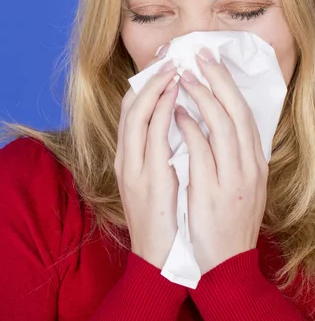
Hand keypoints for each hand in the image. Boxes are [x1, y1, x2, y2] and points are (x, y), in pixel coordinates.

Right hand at [114, 45, 179, 269]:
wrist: (162, 262)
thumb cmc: (167, 221)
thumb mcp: (160, 183)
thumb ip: (164, 154)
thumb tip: (181, 125)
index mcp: (131, 160)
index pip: (133, 111)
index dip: (147, 85)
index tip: (165, 65)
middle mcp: (127, 161)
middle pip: (131, 107)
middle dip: (150, 79)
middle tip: (170, 57)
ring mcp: (134, 170)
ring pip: (137, 116)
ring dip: (155, 88)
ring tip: (174, 68)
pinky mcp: (148, 180)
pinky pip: (153, 137)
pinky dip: (162, 113)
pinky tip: (175, 97)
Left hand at [174, 47, 268, 273]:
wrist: (226, 265)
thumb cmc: (229, 223)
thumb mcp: (242, 186)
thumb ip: (235, 156)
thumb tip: (219, 123)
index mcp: (256, 163)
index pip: (246, 114)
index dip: (229, 85)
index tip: (213, 62)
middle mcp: (249, 167)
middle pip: (237, 112)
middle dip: (218, 79)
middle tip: (199, 54)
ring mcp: (234, 179)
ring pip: (222, 126)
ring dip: (203, 96)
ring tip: (185, 76)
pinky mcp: (213, 193)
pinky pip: (202, 151)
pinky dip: (191, 128)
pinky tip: (177, 112)